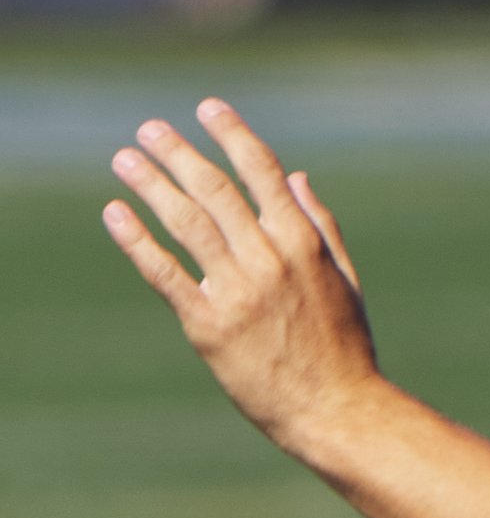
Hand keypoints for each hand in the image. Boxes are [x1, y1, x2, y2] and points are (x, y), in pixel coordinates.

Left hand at [103, 100, 377, 450]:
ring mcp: (238, 292)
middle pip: (215, 191)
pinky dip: (137, 240)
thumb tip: (296, 177)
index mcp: (304, 246)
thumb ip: (321, 226)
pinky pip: (164, 272)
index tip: (207, 108)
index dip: (233, 135)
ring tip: (125, 160)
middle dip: (179, 154)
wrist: (335, 409)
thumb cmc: (344, 347)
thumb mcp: (346, 280)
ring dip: (151, 185)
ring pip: (186, 223)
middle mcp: (269, 261)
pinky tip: (117, 215)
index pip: (262, 174)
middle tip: (149, 130)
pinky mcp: (208, 325)